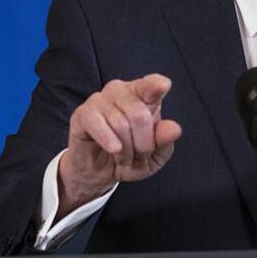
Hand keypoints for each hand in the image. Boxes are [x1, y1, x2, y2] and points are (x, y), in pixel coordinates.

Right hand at [57, 74, 181, 216]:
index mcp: (142, 95)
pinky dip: (108, 140)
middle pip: (140, 114)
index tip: (163, 87)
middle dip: (143, 144)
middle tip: (138, 156)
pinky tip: (114, 150)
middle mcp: (121, 91)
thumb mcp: (154, 156)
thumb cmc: (129, 157)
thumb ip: (164, 141)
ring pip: (120, 123)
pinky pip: (97, 123)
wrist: (99, 173)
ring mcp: (99, 100)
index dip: (156, 85)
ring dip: (126, 150)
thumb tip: (174, 129)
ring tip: (124, 157)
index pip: (152, 84)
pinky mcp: (82, 114)